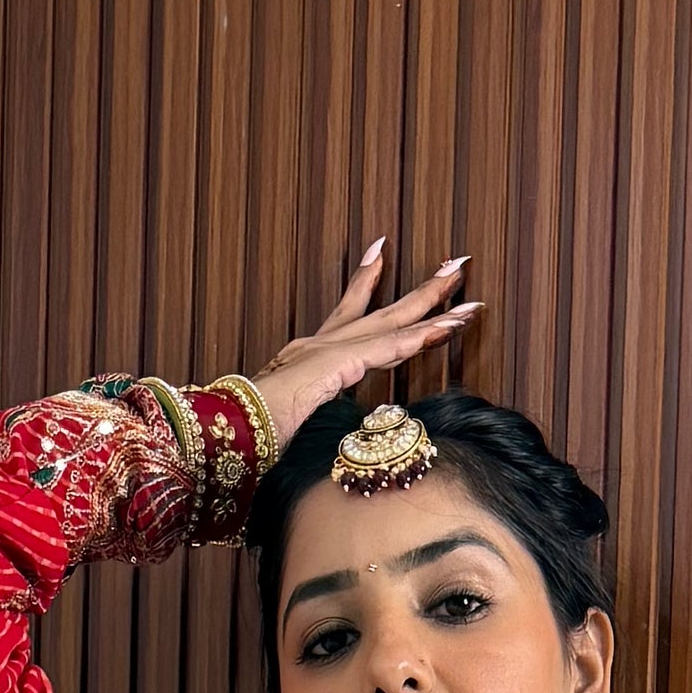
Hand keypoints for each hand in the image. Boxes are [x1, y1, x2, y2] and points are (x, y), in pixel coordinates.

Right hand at [249, 242, 485, 453]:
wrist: (228, 432)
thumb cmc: (249, 435)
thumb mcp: (286, 427)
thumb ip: (306, 423)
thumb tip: (312, 440)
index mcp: (309, 359)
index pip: (347, 315)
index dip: (366, 284)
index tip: (380, 252)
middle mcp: (320, 345)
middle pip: (381, 312)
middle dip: (420, 289)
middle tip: (453, 264)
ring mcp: (329, 350)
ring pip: (394, 323)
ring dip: (434, 303)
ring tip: (463, 279)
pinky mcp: (338, 362)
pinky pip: (389, 347)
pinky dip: (420, 336)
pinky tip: (448, 326)